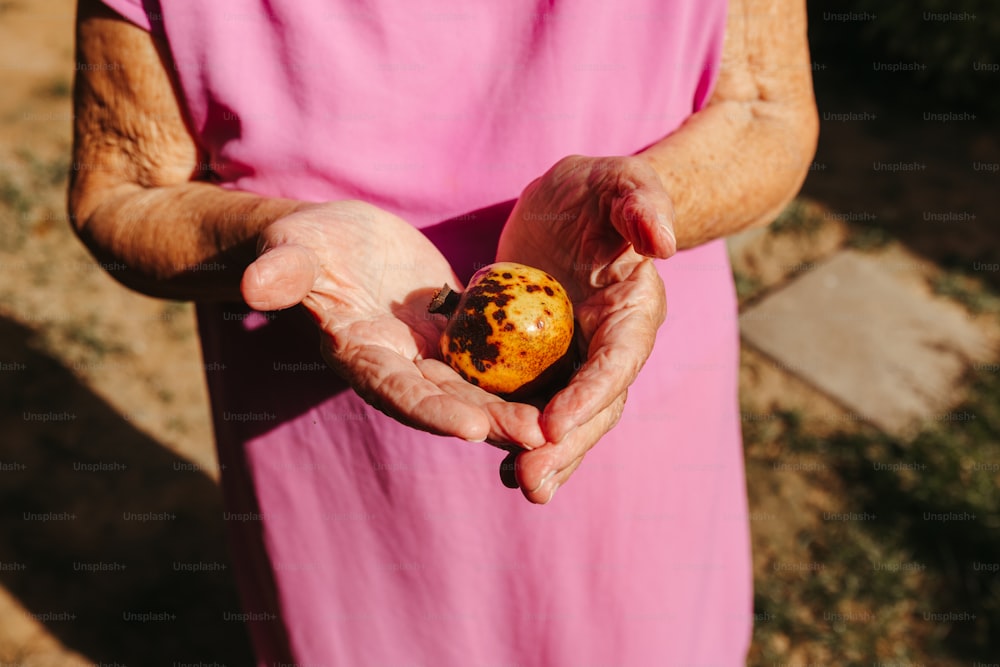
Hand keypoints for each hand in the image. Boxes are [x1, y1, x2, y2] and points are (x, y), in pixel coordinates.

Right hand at [241, 200, 546, 448]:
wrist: (334, 239)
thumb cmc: (305, 242)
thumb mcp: (291, 250)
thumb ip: (281, 271)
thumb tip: (255, 285)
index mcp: (358, 353)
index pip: (393, 389)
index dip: (429, 410)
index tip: (469, 428)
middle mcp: (397, 364)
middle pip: (444, 400)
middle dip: (488, 420)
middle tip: (536, 438)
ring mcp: (427, 352)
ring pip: (474, 385)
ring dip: (512, 405)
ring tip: (557, 423)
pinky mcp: (453, 332)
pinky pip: (490, 353)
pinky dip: (521, 368)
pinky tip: (565, 377)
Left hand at [497, 155, 673, 502]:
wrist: (571, 210)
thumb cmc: (596, 190)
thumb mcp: (616, 180)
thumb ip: (642, 201)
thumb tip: (663, 243)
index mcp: (633, 312)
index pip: (617, 360)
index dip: (590, 394)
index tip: (554, 424)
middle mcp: (609, 347)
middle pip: (593, 406)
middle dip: (565, 444)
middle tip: (530, 478)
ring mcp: (576, 362)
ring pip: (564, 419)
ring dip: (543, 454)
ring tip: (518, 483)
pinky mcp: (541, 365)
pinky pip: (531, 406)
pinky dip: (516, 435)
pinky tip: (497, 463)